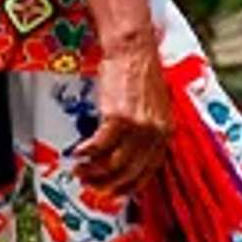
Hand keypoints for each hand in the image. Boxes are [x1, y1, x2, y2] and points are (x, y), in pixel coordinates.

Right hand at [74, 0, 169, 198]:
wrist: (133, 49)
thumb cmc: (139, 74)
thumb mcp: (153, 107)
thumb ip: (147, 131)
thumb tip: (129, 154)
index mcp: (166, 132)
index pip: (150, 171)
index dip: (130, 185)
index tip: (115, 192)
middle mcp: (155, 133)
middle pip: (129, 172)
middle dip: (107, 184)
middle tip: (90, 184)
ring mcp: (137, 127)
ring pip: (113, 164)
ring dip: (93, 172)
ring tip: (80, 171)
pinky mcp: (119, 117)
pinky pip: (99, 146)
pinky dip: (85, 154)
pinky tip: (76, 153)